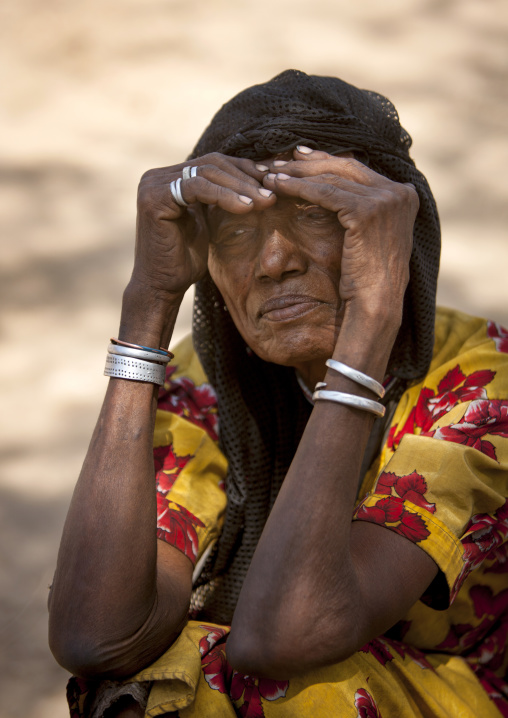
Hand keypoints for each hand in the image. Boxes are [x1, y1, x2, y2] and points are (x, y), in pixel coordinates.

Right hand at [122, 154, 275, 342]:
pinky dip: (224, 196)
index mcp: (169, 178)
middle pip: (212, 164)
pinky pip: (197, 188)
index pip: (214, 164)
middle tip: (272, 194)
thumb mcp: (207, 223)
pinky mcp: (154, 198)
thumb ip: (219, 200)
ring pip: (207, 173)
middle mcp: (158, 177)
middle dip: (246, 178)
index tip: (272, 184)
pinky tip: (246, 208)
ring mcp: (153, 185)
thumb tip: (255, 181)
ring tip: (264, 202)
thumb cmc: (186, 261)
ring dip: (240, 187)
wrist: (162, 286)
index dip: (244, 170)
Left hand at [263, 148, 418, 323]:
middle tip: (279, 161)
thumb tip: (334, 187)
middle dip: (308, 163)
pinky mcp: (368, 210)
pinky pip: (325, 193)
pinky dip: (299, 188)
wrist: (377, 305)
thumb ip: (360, 209)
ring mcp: (386, 199)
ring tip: (270, 175)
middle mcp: (400, 192)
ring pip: (332, 178)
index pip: (357, 169)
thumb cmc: (367, 279)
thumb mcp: (368, 236)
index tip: (298, 156)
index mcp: (404, 195)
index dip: (325, 161)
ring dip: (297, 175)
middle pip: (345, 167)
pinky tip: (277, 186)